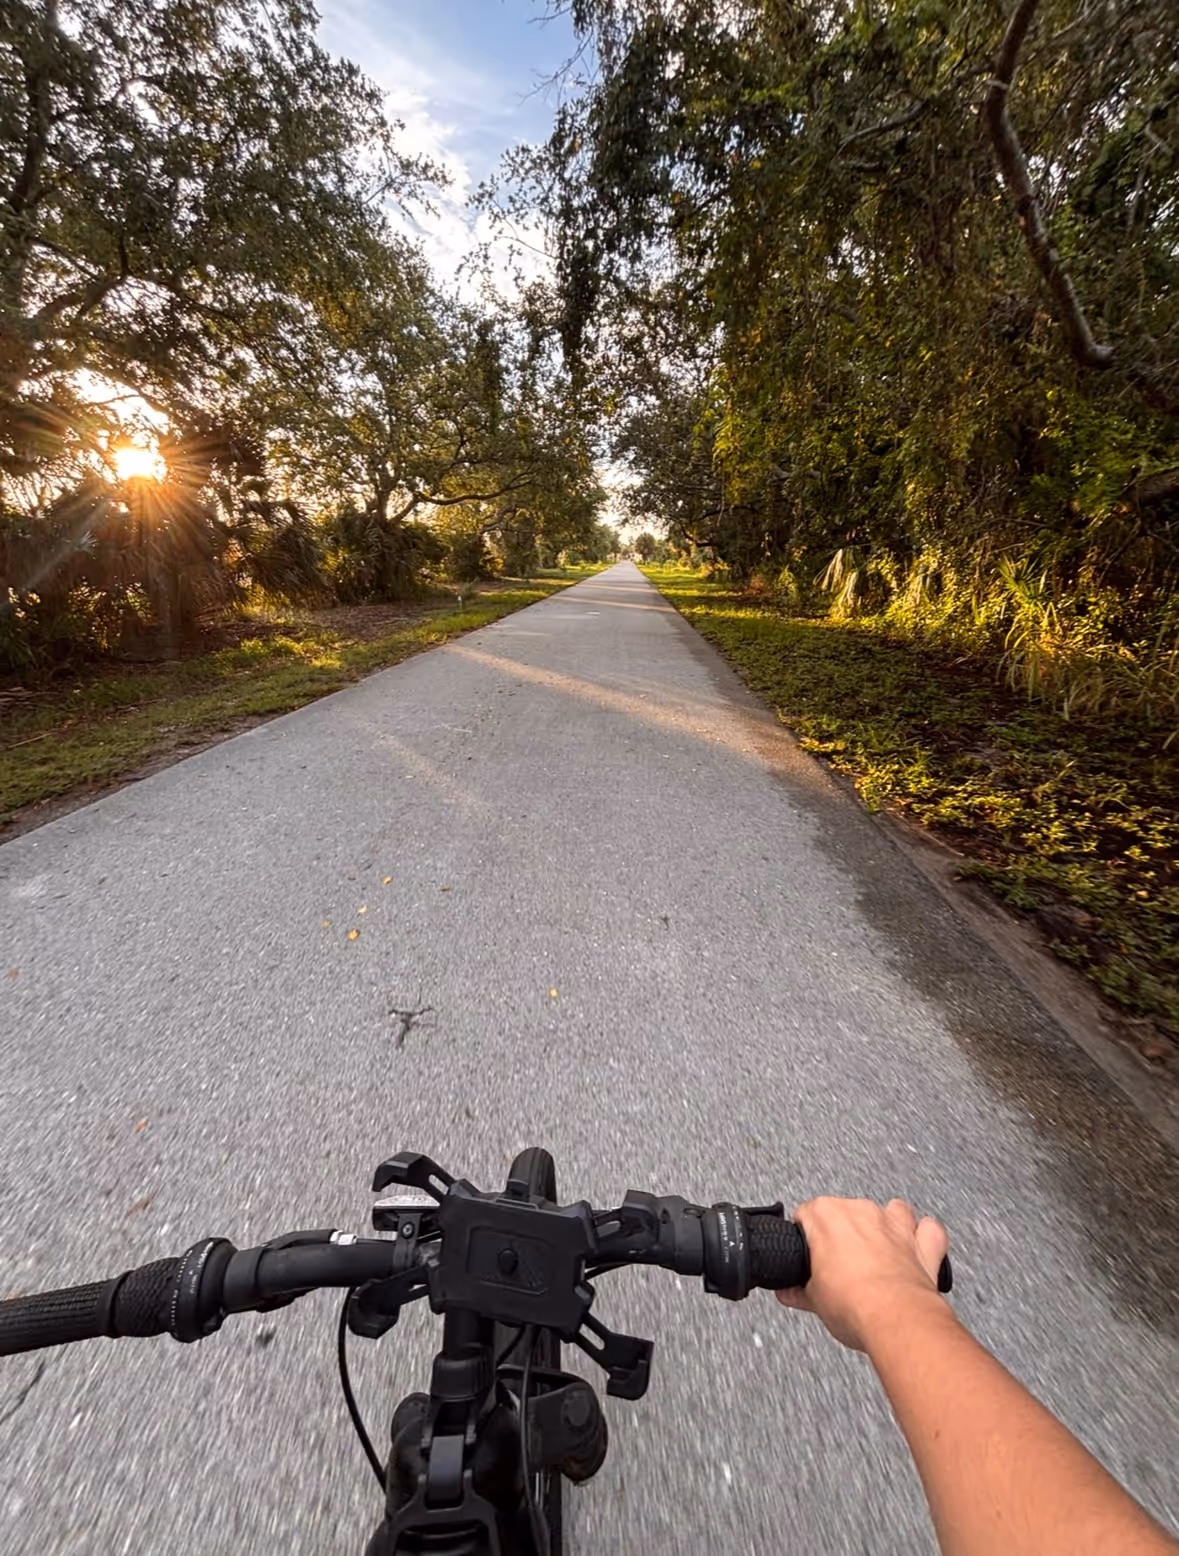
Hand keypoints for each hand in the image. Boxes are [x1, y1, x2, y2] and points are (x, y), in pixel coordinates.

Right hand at [776, 1197, 949, 1350]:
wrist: (896, 1320)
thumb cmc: (855, 1305)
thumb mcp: (814, 1300)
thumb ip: (798, 1291)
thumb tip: (788, 1291)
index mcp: (828, 1216)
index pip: (806, 1213)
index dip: (805, 1234)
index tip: (807, 1252)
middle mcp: (862, 1212)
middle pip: (848, 1210)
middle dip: (843, 1232)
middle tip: (838, 1264)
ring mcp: (895, 1225)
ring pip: (891, 1210)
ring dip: (885, 1226)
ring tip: (878, 1249)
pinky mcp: (923, 1243)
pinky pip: (928, 1229)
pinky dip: (923, 1236)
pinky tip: (915, 1247)